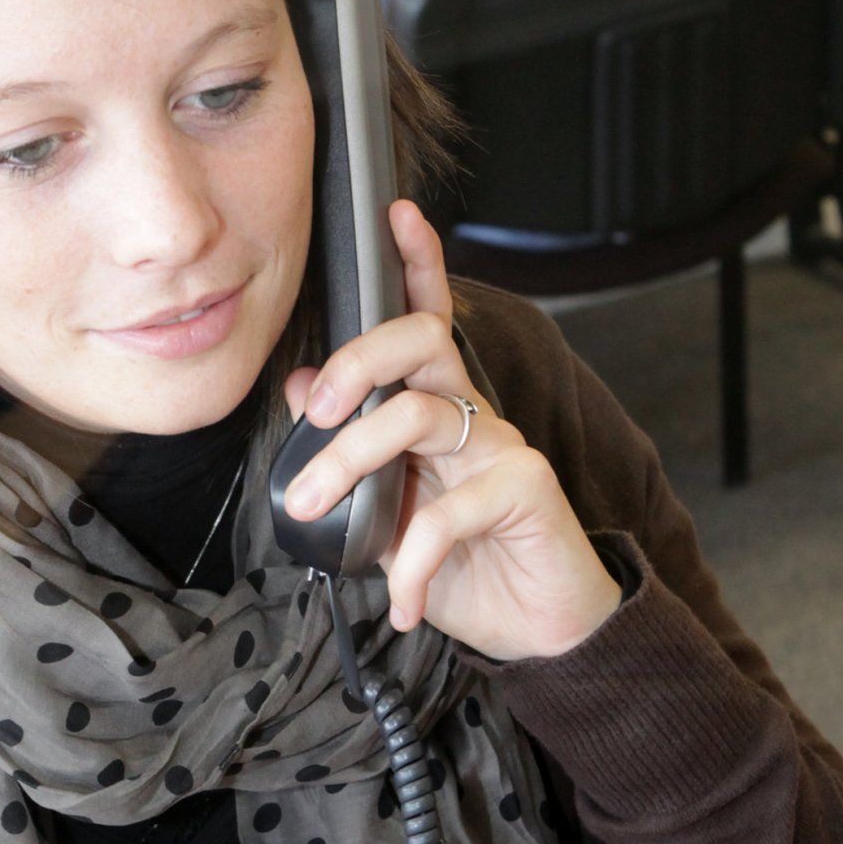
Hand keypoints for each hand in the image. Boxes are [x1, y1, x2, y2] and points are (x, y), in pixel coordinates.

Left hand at [281, 199, 621, 663]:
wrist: (540, 629)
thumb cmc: (467, 567)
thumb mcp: (389, 515)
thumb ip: (351, 456)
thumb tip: (301, 388)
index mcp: (439, 411)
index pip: (427, 322)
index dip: (418, 263)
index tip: (395, 214)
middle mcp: (472, 415)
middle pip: (417, 345)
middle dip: (356, 362)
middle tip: (317, 413)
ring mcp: (502, 446)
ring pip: (418, 415)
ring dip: (349, 463)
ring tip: (314, 512)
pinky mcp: (525, 489)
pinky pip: (447, 511)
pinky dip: (409, 565)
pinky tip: (401, 602)